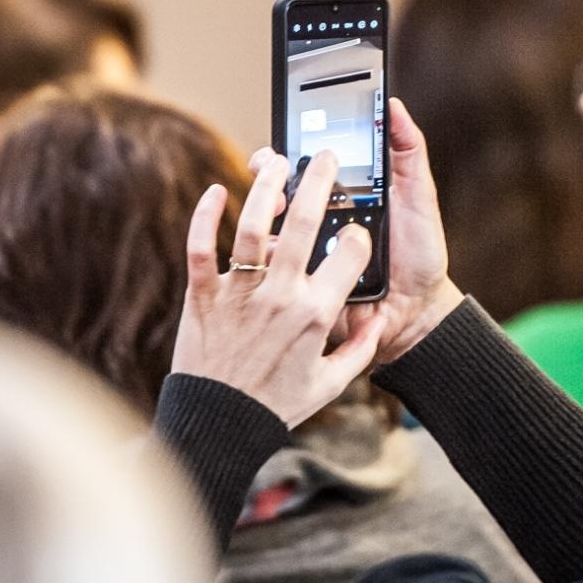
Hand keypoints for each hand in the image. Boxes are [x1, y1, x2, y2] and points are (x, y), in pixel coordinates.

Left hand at [170, 150, 385, 426]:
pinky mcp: (202, 294)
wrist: (217, 425)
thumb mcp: (330, 384)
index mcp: (316, 315)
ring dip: (266, 186)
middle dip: (320, 181)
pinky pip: (201, 245)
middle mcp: (279, 297)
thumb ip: (360, 351)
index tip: (357, 228)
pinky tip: (217, 190)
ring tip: (277, 162)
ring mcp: (239, 293)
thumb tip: (381, 325)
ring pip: (254, 225)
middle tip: (325, 157)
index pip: (350, 256)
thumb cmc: (276, 406)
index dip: (359, 235)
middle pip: (305, 223)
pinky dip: (206, 214)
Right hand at [250, 99, 461, 364]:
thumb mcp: (418, 198)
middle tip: (271, 173)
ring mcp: (306, 255)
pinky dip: (268, 256)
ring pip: (268, 228)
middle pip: (275, 194)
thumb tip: (391, 105)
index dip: (283, 156)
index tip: (279, 151)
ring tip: (276, 208)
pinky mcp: (302, 286)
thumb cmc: (419, 254)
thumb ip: (407, 151)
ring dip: (264, 214)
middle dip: (265, 178)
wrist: (419, 312)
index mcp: (341, 199)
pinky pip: (273, 269)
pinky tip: (275, 248)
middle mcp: (318, 223)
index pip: (302, 169)